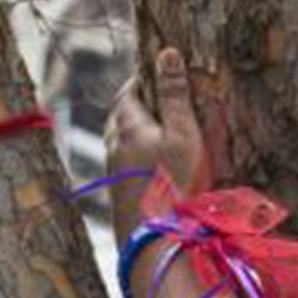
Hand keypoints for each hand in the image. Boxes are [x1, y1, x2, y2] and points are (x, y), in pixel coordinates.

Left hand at [104, 48, 204, 245]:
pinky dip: (137, 162)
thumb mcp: (184, 134)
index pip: (129, 91)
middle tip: (159, 105)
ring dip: (137, 136)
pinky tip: (154, 172)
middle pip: (121, 118)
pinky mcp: (118, 199)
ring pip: (121, 145)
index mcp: (127, 125)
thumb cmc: (174, 186)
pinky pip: (124, 170)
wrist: (156, 245)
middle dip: (138, 108)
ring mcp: (113, 176)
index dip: (144, 81)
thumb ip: (175, 95)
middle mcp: (113, 148)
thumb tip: (167, 53)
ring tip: (159, 138)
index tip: (159, 77)